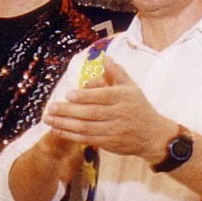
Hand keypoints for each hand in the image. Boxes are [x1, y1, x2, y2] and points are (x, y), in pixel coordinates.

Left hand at [41, 57, 171, 163]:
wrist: (153, 135)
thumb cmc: (139, 107)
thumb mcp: (131, 87)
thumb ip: (117, 72)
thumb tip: (104, 57)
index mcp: (124, 97)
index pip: (102, 96)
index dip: (85, 96)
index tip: (68, 94)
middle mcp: (119, 114)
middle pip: (91, 113)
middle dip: (68, 111)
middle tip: (50, 108)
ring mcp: (114, 130)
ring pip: (87, 128)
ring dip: (65, 124)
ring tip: (48, 119)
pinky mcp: (110, 143)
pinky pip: (88, 139)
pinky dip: (71, 135)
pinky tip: (57, 130)